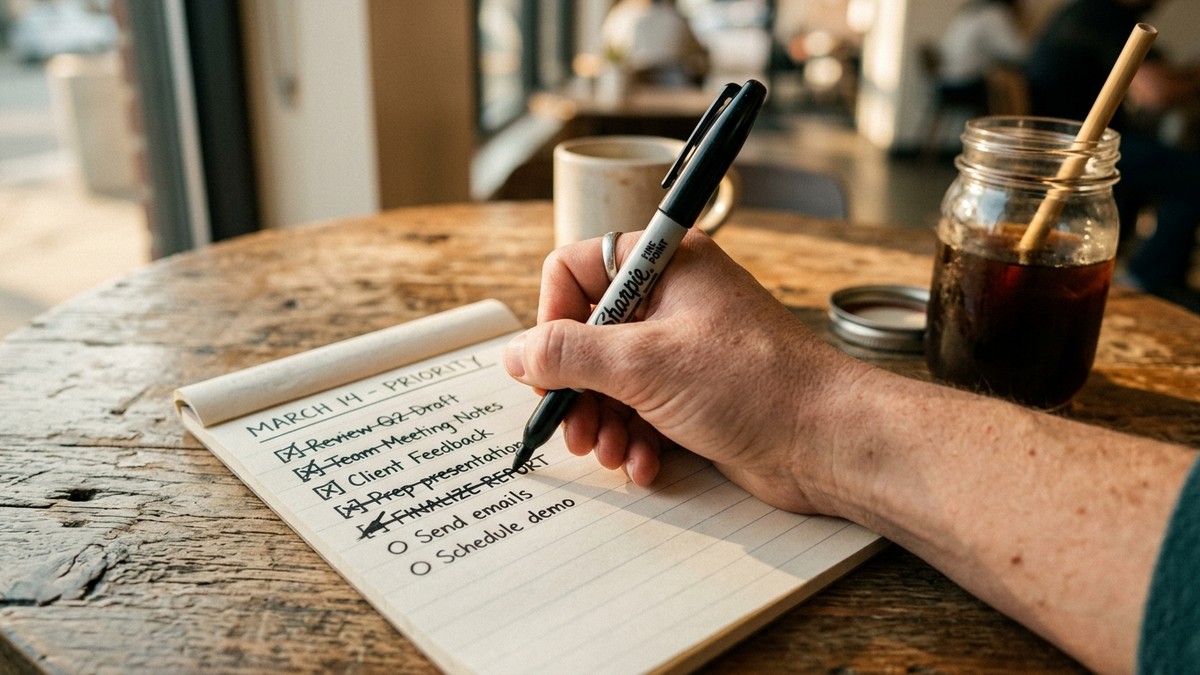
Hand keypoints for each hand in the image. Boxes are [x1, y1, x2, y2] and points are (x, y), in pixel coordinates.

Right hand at [504, 229, 868, 511]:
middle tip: (572, 428)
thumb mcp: (644, 365)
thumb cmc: (755, 385)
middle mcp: (673, 298)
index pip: (575, 269)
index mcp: (666, 263)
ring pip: (611, 378)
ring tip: (608, 452)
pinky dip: (634, 437)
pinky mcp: (696, 391)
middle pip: (588, 334)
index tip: (551, 365)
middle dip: (576, 388)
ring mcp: (685, 346)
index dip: (553, 318)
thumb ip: (569, 355)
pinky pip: (642, 408)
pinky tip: (644, 463)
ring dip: (602, 421)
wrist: (827, 441)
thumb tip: (517, 354)